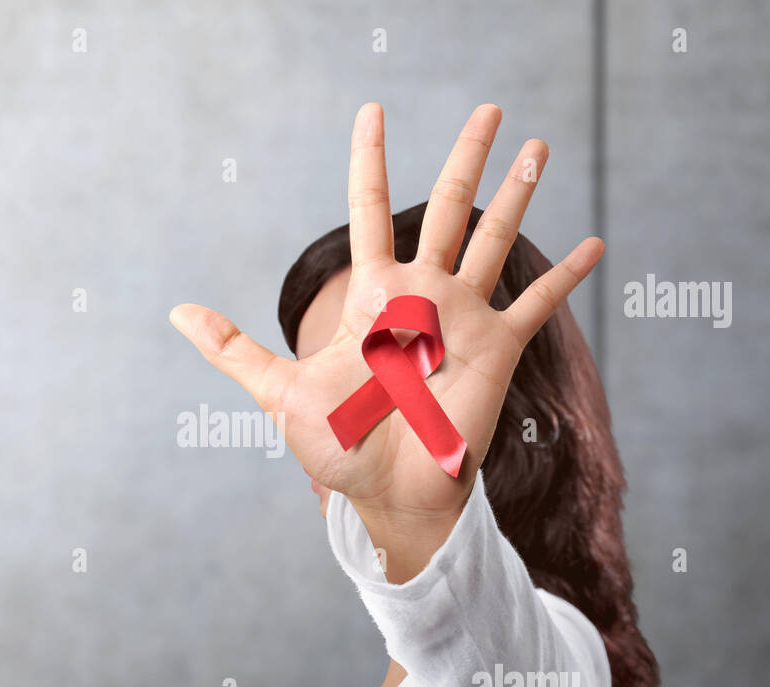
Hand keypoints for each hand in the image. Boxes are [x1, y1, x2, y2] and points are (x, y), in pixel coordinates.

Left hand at [170, 103, 602, 578]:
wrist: (388, 494)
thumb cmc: (338, 446)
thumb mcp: (279, 392)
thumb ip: (234, 349)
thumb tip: (174, 313)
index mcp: (373, 296)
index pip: (370, 208)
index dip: (371, 158)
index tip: (373, 109)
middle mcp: (422, 296)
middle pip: (447, 207)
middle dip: (467, 157)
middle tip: (487, 109)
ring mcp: (464, 318)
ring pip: (495, 238)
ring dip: (518, 193)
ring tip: (539, 145)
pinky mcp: (498, 349)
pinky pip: (537, 303)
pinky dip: (565, 275)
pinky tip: (595, 245)